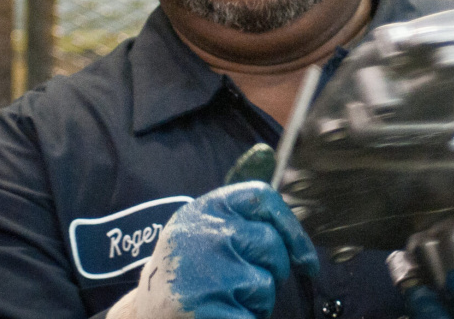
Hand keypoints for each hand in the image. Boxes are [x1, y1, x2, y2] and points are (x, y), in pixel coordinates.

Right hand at [108, 181, 317, 318]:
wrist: (148, 313)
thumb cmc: (187, 267)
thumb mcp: (203, 225)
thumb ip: (238, 199)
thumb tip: (266, 151)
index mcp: (203, 211)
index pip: (261, 197)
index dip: (291, 228)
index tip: (305, 257)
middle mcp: (203, 236)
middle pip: (271, 245)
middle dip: (272, 270)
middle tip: (244, 281)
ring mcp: (204, 274)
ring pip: (266, 284)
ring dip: (257, 299)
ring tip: (226, 297)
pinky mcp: (207, 310)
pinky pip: (253, 314)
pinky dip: (245, 318)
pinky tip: (222, 314)